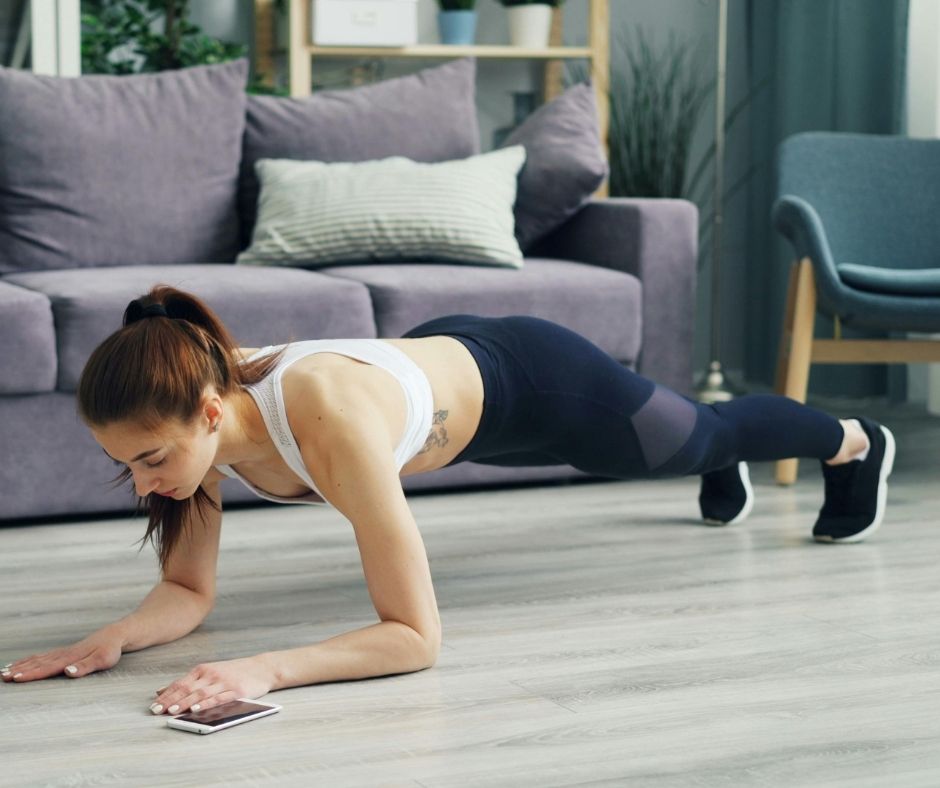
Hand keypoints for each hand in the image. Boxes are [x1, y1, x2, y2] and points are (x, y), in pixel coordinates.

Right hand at [1, 628, 123, 682]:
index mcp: (70, 658)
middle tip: (2, 676)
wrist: (117, 634)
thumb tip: (67, 673)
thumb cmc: (110, 649)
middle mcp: (63, 655)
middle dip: (19, 670)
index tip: (15, 678)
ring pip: (37, 659)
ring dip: (21, 665)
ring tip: (4, 671)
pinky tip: (23, 663)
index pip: (47, 668)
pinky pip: (43, 657)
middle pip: (37, 663)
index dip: (31, 674)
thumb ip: (84, 667)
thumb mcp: (102, 660)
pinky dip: (30, 660)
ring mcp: (63, 652)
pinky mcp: (65, 652)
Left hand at [150, 656, 273, 715]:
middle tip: (156, 711)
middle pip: (187, 688)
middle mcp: (212, 674)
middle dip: (170, 700)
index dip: (166, 695)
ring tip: (172, 711)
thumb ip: (187, 681)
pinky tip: (196, 709)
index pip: (180, 683)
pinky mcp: (236, 691)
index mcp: (203, 669)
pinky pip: (218, 698)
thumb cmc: (234, 672)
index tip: (153, 706)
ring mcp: (224, 682)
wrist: (262, 668)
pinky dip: (206, 704)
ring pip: (200, 693)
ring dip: (184, 703)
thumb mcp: (209, 672)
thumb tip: (160, 690)